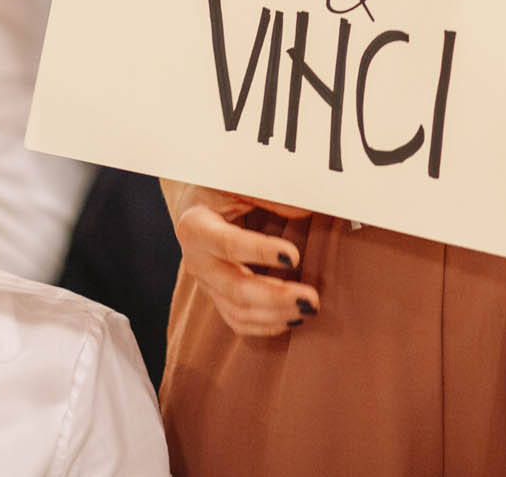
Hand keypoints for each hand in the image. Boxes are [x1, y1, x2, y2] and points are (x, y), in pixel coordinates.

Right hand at [166, 183, 319, 337]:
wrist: (194, 204)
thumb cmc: (219, 188)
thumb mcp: (237, 181)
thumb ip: (269, 194)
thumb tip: (309, 208)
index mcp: (195, 226)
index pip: (228, 244)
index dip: (260, 252)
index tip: (294, 257)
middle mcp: (196, 260)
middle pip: (234, 288)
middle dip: (275, 297)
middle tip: (311, 299)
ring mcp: (205, 283)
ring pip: (238, 311)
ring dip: (277, 315)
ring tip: (310, 308)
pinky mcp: (217, 296)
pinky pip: (238, 321)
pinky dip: (266, 325)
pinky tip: (293, 318)